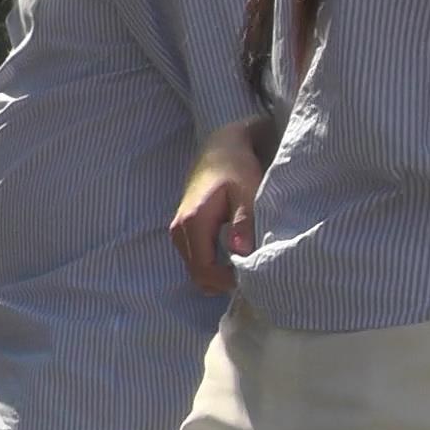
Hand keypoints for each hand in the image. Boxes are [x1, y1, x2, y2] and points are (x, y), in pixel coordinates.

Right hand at [170, 122, 261, 295]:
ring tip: (244, 265)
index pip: (204, 270)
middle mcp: (179, 230)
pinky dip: (213, 266)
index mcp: (193, 222)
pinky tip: (233, 257)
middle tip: (250, 275)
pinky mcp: (182, 232)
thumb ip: (243, 221)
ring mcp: (178, 232)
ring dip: (218, 275)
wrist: (219, 148)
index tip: (251, 277)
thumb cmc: (236, 167)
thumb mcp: (247, 191)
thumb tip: (240, 251)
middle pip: (198, 275)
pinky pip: (196, 260)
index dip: (227, 281)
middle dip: (223, 282)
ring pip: (196, 270)